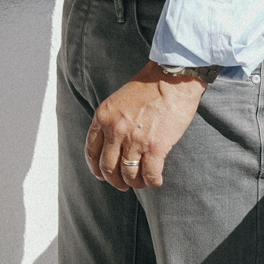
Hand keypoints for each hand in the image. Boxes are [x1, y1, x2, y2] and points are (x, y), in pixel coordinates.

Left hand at [85, 63, 207, 191]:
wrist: (171, 79)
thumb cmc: (148, 86)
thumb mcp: (118, 100)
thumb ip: (112, 121)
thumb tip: (113, 145)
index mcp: (103, 117)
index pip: (91, 151)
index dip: (96, 168)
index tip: (101, 175)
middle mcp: (115, 130)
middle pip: (108, 168)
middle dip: (115, 180)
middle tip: (123, 184)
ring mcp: (134, 140)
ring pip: (128, 175)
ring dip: (135, 183)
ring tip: (141, 182)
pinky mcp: (155, 147)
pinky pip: (150, 174)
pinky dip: (152, 181)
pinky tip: (156, 180)